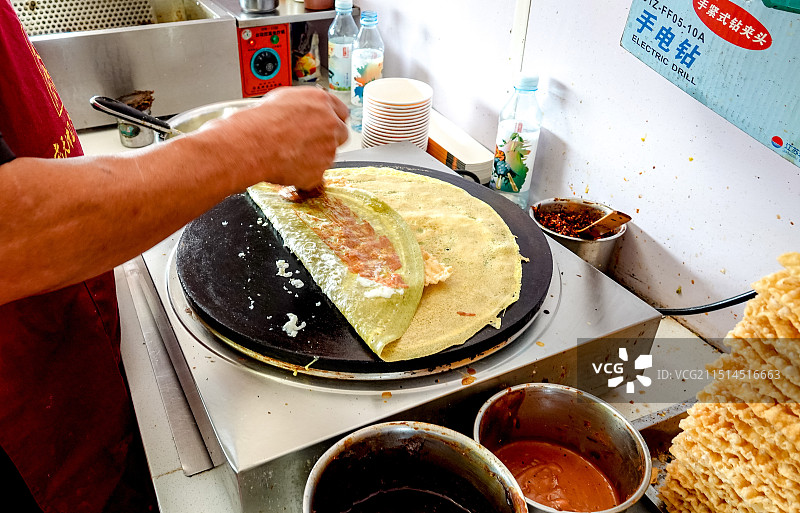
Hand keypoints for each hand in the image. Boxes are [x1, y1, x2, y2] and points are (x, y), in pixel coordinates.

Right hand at [203, 86, 349, 190]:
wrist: (251, 144)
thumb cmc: (259, 122)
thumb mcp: (283, 99)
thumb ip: (304, 106)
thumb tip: (304, 110)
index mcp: (321, 102)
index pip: (341, 111)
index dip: (332, 119)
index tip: (326, 125)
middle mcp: (330, 123)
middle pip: (340, 133)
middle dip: (328, 139)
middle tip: (308, 142)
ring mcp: (328, 149)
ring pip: (328, 155)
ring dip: (315, 157)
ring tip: (290, 154)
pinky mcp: (320, 171)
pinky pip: (315, 174)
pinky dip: (304, 173)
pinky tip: (288, 166)